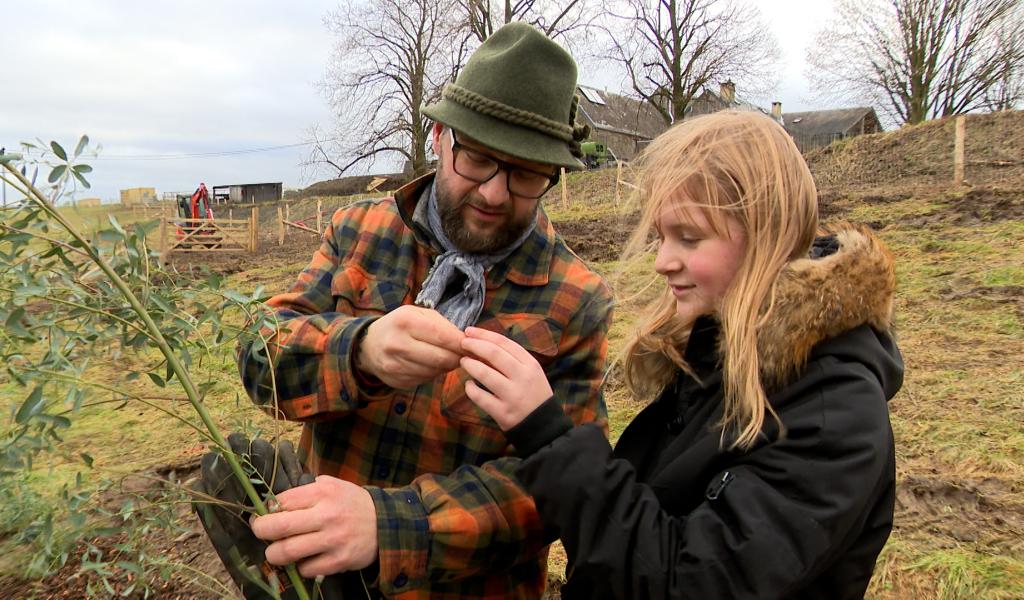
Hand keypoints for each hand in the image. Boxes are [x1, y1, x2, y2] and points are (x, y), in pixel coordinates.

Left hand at [251, 475, 378, 577]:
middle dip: (261, 530)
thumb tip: (274, 503)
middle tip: (261, 532)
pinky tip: (304, 559)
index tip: (262, 514)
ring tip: (276, 551)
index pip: (282, 501)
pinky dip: (300, 566)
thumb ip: (306, 490)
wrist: (386, 523)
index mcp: (323, 492)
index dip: (266, 509)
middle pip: (280, 526)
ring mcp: (333, 540)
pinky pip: (306, 568)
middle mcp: (327, 515)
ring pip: (288, 552)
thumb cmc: (352, 502)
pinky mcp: (339, 560)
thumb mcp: (332, 485)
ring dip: (275, 553)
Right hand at [356, 304, 464, 388]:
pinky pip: (425, 380)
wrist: (368, 345)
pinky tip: (430, 364)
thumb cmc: (400, 325)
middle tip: (464, 355)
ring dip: (446, 366)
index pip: (442, 336)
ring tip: (445, 357)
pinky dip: (433, 373)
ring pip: (435, 372)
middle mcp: (397, 344)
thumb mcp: (418, 314)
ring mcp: (395, 365)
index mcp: (405, 322)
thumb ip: (443, 325)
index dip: (461, 343)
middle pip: (441, 358)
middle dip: (457, 357)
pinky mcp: (397, 381)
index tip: (472, 345)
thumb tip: (466, 342)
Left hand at [459, 326, 552, 430]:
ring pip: (485, 374)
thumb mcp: (531, 372)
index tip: (469, 331)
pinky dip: (471, 388)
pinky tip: (469, 385)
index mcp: (530, 364)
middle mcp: (523, 378)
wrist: (544, 424)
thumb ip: (512, 359)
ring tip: (464, 361)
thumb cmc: (533, 393)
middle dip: (474, 345)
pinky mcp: (503, 413)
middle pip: (494, 354)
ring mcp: (513, 396)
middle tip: (462, 343)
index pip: (504, 343)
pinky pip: (480, 397)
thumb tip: (483, 344)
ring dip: (470, 365)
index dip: (484, 334)